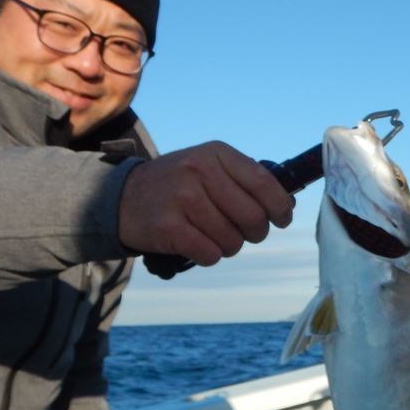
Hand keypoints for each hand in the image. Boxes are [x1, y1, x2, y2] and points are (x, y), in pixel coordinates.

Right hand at [118, 142, 294, 265]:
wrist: (122, 197)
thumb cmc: (178, 185)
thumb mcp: (209, 167)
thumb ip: (245, 181)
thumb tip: (287, 205)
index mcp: (216, 153)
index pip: (264, 183)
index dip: (279, 208)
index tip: (282, 220)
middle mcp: (199, 171)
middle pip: (253, 217)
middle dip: (255, 233)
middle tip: (245, 233)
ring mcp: (182, 198)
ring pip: (233, 240)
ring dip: (229, 246)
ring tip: (212, 235)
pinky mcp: (168, 227)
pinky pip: (210, 254)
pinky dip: (209, 255)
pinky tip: (196, 244)